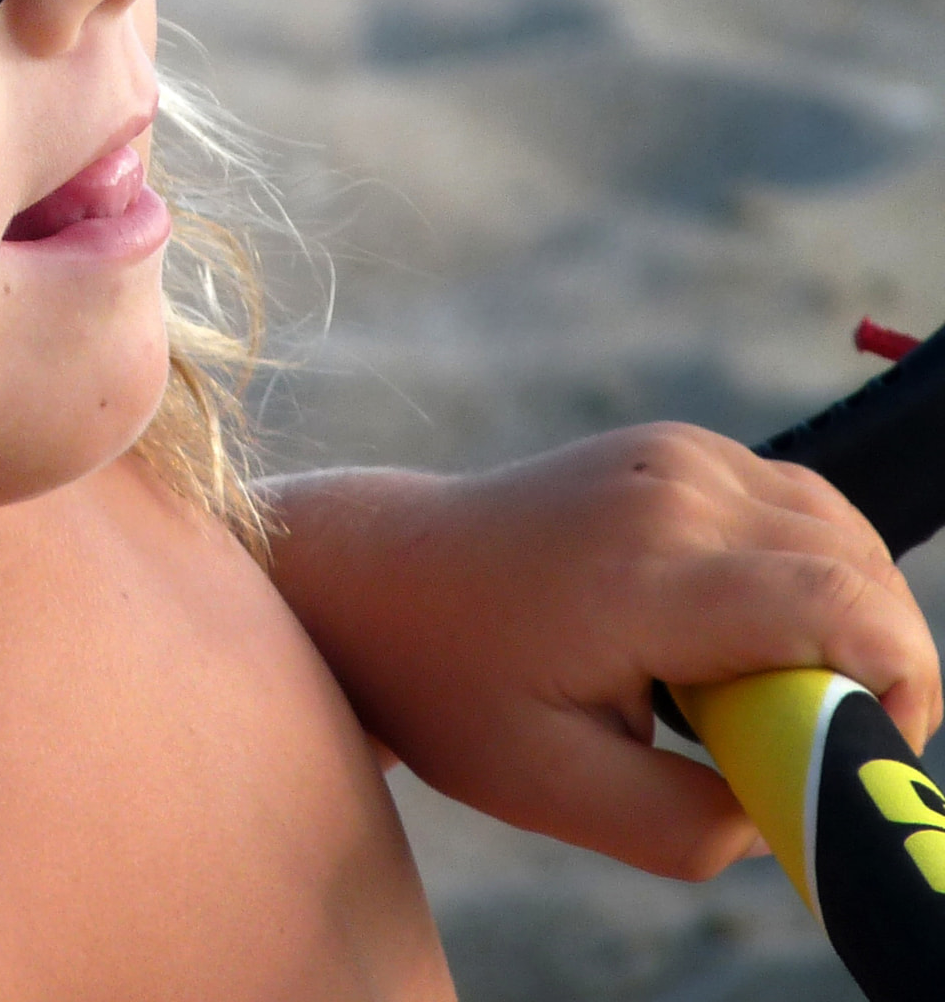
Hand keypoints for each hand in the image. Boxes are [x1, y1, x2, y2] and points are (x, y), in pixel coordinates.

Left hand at [265, 426, 942, 879]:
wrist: (379, 575)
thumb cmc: (453, 684)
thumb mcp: (558, 791)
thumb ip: (696, 826)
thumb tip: (798, 809)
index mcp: (643, 573)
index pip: (842, 605)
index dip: (900, 690)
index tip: (864, 754)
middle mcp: (671, 489)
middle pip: (861, 569)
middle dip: (881, 667)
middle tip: (812, 738)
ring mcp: (673, 453)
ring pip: (841, 532)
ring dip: (846, 617)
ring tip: (766, 688)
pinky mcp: (674, 446)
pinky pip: (795, 507)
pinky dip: (806, 572)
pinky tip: (739, 631)